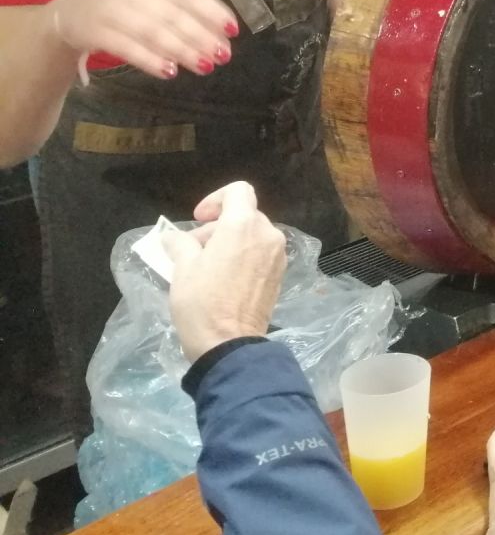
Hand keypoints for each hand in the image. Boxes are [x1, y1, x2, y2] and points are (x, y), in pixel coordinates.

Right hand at [48, 0, 236, 80]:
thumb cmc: (124, 7)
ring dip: (182, 50)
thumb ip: (183, 11)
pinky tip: (169, 72)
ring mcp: (111, 9)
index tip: (233, 30)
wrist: (69, 13)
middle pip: (173, 15)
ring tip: (204, 66)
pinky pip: (126, 48)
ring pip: (153, 32)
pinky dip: (149, 60)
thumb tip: (223, 33)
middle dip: (202, 37)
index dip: (212, 10)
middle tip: (223, 56)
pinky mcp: (94, 31)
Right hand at [161, 181, 285, 361]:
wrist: (229, 344)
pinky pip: (260, 254)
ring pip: (252, 235)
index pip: (239, 191)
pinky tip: (223, 279)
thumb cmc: (202, 302)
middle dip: (216, 227)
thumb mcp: (182, 268)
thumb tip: (175, 237)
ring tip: (204, 267)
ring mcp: (278, 256)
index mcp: (245, 226)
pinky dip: (242, 256)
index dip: (215, 199)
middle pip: (243, 215)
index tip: (198, 220)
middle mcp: (268, 235)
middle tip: (191, 250)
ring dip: (228, 243)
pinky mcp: (279, 275)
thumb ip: (181, 243)